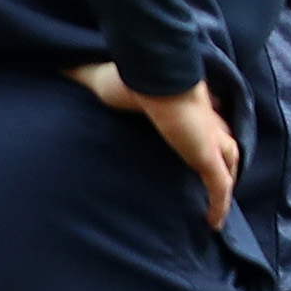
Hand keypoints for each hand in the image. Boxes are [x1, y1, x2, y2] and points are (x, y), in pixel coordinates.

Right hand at [71, 62, 237, 228]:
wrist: (150, 78)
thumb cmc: (129, 76)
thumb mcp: (103, 79)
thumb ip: (84, 75)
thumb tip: (61, 67)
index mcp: (186, 100)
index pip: (205, 118)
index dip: (205, 132)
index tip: (197, 145)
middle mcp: (204, 119)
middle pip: (225, 140)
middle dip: (223, 158)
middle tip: (215, 177)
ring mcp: (210, 137)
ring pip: (229, 163)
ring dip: (225, 184)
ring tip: (217, 205)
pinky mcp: (208, 155)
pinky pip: (220, 186)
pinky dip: (220, 204)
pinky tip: (214, 223)